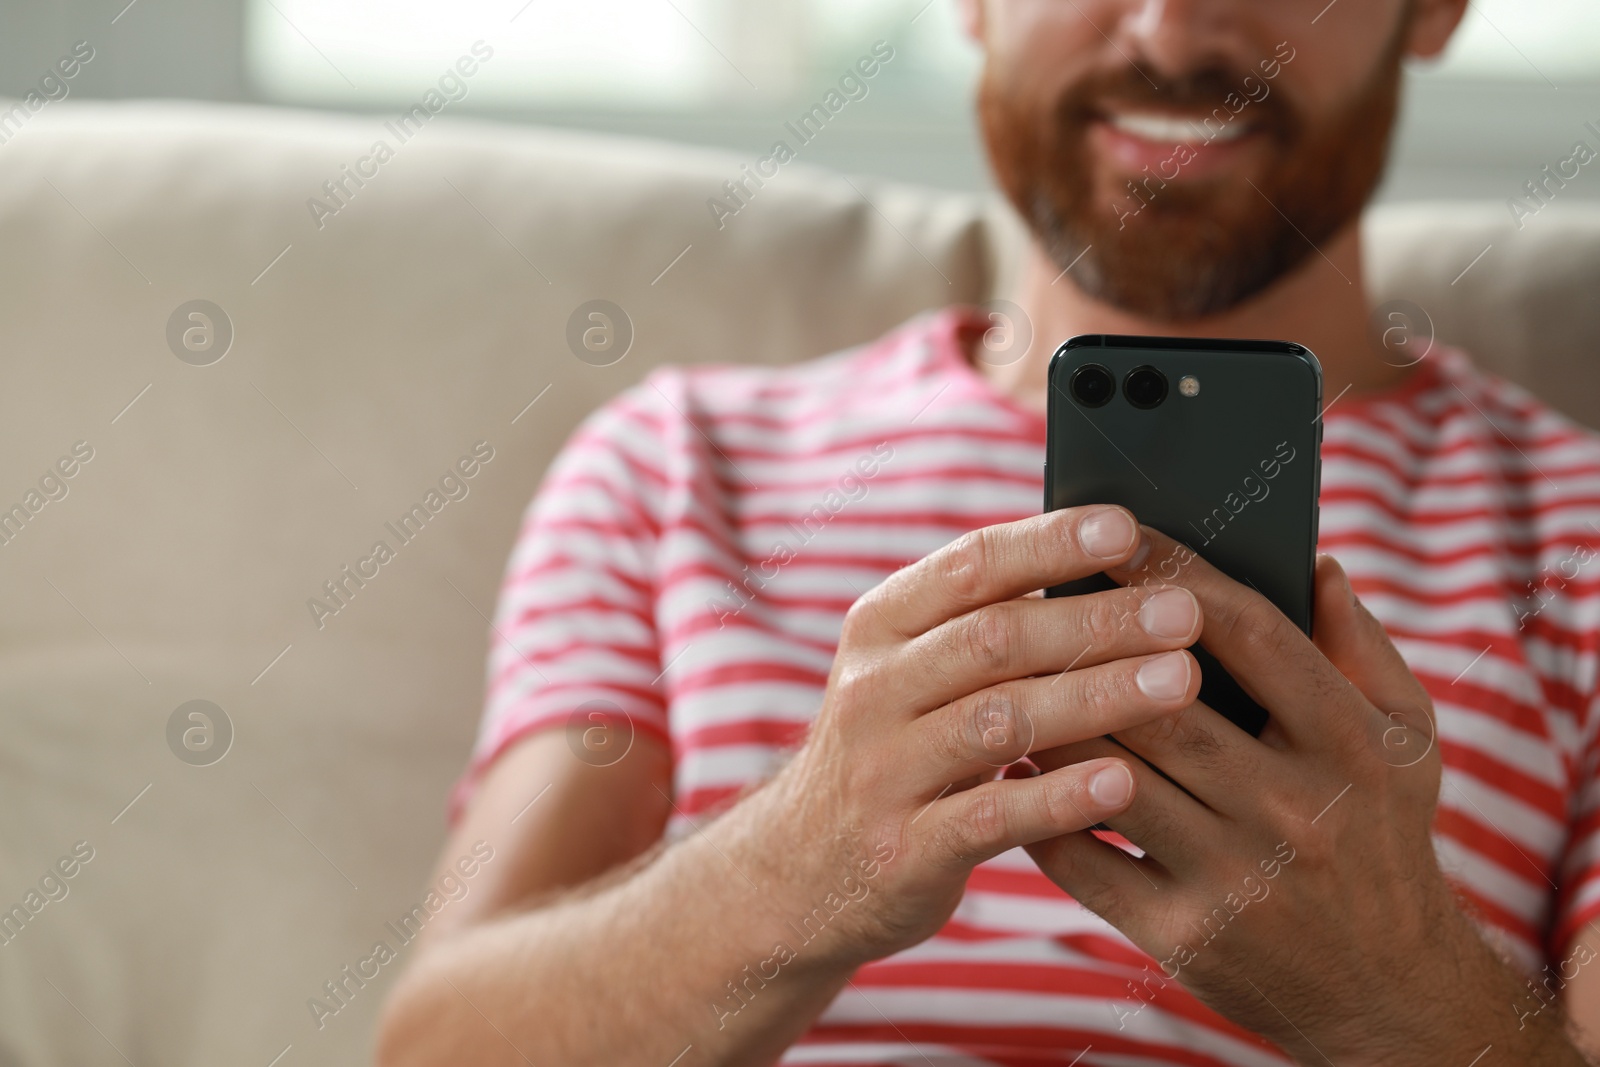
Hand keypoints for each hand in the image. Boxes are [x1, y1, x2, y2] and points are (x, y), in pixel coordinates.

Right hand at [740, 506, 1203, 967]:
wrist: (803, 872)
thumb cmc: (893, 753)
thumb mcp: (908, 674)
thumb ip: (982, 627)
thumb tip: (1111, 567)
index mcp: (880, 628)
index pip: (969, 567)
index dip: (1048, 542)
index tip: (1127, 529)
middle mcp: (872, 690)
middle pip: (994, 639)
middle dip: (1096, 620)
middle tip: (1185, 612)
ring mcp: (883, 772)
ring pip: (999, 721)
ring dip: (1097, 696)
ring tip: (1180, 682)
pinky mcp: (903, 851)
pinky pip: (991, 817)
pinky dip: (1060, 797)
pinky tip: (1124, 783)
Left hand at [1025, 526, 1454, 1063]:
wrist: (1389, 993)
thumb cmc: (1384, 838)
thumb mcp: (1407, 739)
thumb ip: (1359, 647)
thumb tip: (1314, 564)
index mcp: (1350, 742)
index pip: (1248, 632)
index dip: (1175, 574)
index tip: (1118, 536)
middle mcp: (1297, 809)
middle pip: (1159, 701)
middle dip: (1089, 644)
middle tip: (1033, 600)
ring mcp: (1238, 877)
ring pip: (1109, 774)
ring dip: (1050, 722)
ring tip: (1012, 679)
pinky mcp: (1186, 936)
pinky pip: (1083, 858)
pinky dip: (1037, 809)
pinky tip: (1017, 771)